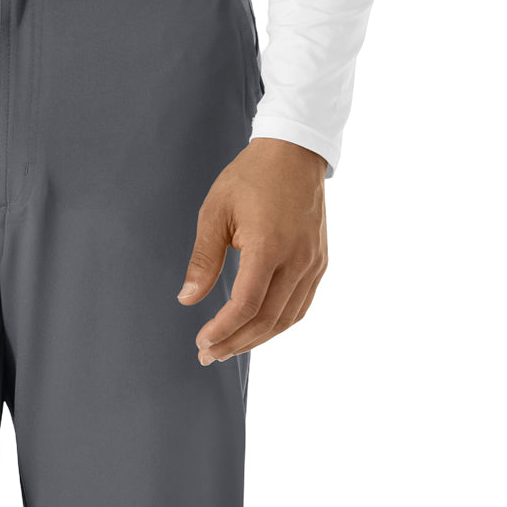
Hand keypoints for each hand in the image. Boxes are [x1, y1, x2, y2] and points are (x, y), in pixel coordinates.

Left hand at [178, 139, 327, 362]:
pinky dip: (278, 325)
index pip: (245, 305)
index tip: (202, 341)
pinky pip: (300, 306)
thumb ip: (203, 259)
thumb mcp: (215, 212)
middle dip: (235, 343)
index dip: (222, 330)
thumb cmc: (251, 177)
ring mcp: (312, 263)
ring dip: (256, 339)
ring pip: (286, 319)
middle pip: (266, 320)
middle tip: (209, 354)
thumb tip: (187, 299)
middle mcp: (297, 259)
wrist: (295, 151)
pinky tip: (256, 330)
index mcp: (269, 246)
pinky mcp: (319, 262)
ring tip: (229, 348)